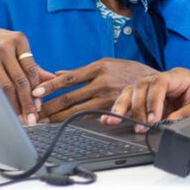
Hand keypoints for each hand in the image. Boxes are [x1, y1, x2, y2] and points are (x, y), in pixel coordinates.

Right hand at [0, 24, 52, 123]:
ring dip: (13, 104)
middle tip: (31, 118)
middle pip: (20, 79)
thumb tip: (53, 79)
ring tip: (18, 117)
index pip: (31, 71)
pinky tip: (2, 108)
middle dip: (27, 102)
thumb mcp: (16, 49)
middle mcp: (5, 45)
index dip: (36, 91)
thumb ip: (33, 66)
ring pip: (5, 85)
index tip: (39, 107)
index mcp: (19, 40)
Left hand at [33, 59, 157, 121]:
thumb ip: (81, 71)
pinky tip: (64, 126)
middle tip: (33, 113)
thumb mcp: (107, 64)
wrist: (156, 82)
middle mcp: (102, 83)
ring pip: (78, 111)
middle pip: (70, 97)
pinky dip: (75, 122)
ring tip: (43, 122)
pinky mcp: (114, 110)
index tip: (35, 92)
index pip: (68, 78)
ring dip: (58, 117)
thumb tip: (57, 73)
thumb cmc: (128, 71)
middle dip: (49, 106)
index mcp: (98, 67)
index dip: (50, 86)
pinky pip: (91, 118)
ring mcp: (109, 98)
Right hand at [104, 68, 189, 132]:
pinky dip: (122, 110)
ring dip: (123, 106)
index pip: (159, 83)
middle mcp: (164, 79)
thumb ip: (186, 114)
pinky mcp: (151, 100)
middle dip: (137, 106)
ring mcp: (156, 89)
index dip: (153, 101)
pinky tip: (110, 118)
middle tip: (140, 126)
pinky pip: (132, 101)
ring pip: (132, 91)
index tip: (152, 118)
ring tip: (113, 120)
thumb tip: (168, 123)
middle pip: (142, 86)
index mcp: (179, 76)